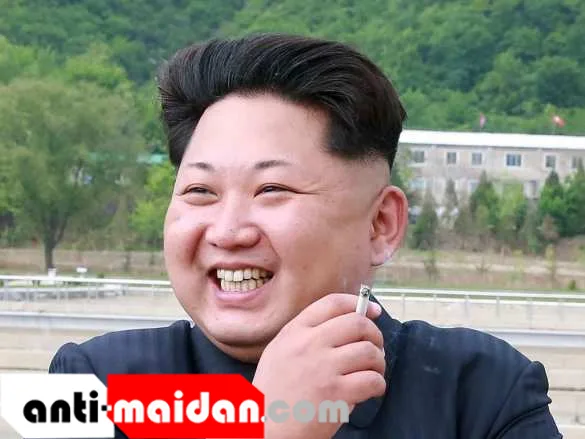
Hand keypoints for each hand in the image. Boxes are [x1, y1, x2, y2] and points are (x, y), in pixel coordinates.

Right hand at [252, 293, 385, 438]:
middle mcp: (309, 344)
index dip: (359, 304)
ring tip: (373, 372)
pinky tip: (370, 391)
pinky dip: (378, 385)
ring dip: (378, 362)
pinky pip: (372, 380)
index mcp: (294, 331)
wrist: (265, 429)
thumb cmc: (273, 393)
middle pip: (357, 323)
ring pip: (369, 351)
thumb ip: (306, 335)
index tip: (372, 311)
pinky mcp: (336, 393)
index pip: (333, 303)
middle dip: (375, 335)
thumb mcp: (279, 351)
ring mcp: (323, 368)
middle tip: (375, 349)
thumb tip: (347, 324)